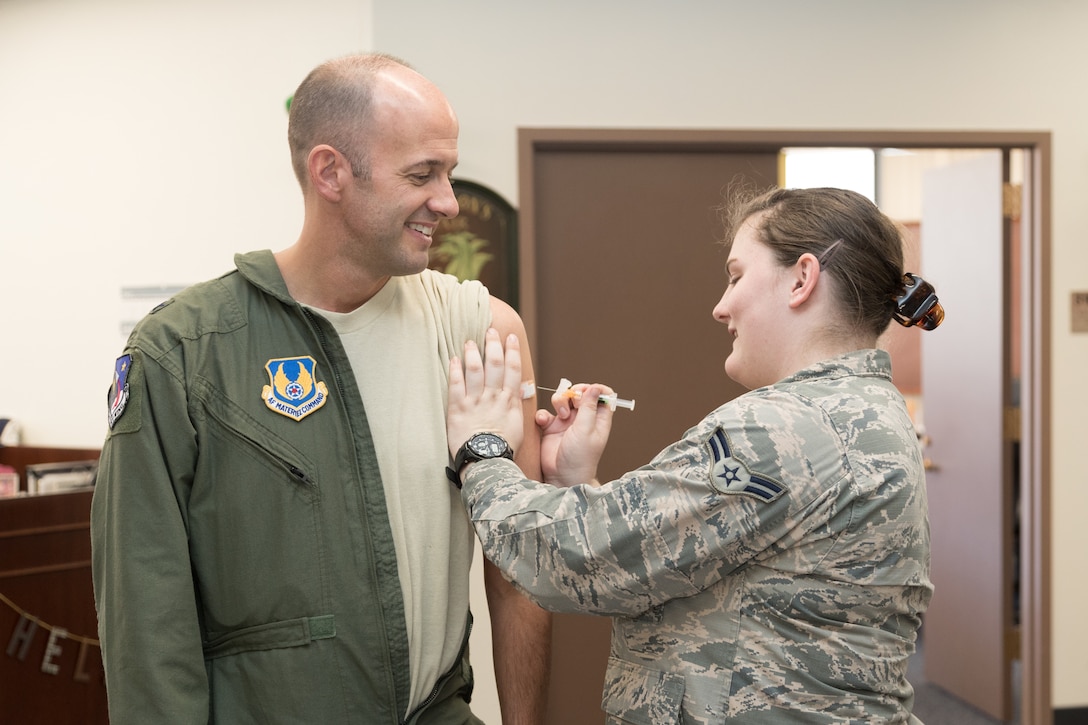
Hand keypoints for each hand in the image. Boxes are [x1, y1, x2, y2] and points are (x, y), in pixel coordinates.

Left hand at [447, 328, 525, 458]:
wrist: (487, 461)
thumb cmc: (503, 447)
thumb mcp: (518, 426)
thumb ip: (517, 405)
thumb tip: (519, 390)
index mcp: (509, 400)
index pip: (512, 369)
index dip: (512, 351)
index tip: (511, 338)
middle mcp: (493, 397)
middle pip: (494, 364)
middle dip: (493, 345)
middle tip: (490, 331)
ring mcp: (475, 401)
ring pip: (475, 370)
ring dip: (473, 353)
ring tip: (470, 341)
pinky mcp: (458, 408)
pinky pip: (456, 384)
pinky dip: (455, 370)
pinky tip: (454, 359)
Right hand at [535, 383, 614, 486]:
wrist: (561, 477)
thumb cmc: (580, 458)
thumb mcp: (586, 430)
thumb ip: (589, 407)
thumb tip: (596, 388)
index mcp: (598, 419)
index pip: (602, 396)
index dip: (595, 389)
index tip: (587, 390)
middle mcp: (583, 419)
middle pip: (580, 394)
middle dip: (574, 393)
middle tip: (573, 402)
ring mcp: (566, 422)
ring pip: (562, 400)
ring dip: (559, 402)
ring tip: (561, 416)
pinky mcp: (551, 428)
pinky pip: (545, 413)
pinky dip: (543, 414)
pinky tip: (543, 422)